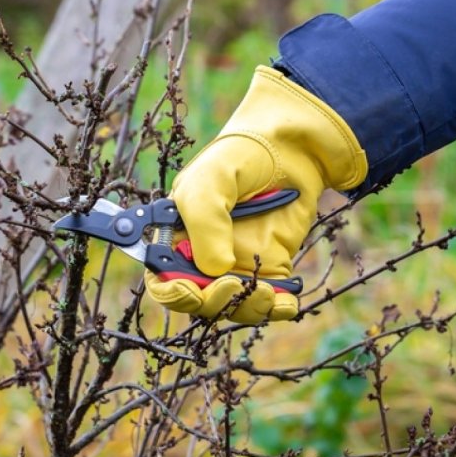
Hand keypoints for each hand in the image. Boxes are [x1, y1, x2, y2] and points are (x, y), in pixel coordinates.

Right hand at [144, 66, 367, 322]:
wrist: (293, 147)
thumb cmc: (240, 157)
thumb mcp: (211, 181)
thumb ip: (205, 224)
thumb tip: (215, 270)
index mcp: (177, 237)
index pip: (162, 279)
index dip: (172, 293)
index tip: (189, 291)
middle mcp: (204, 255)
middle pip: (198, 300)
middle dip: (213, 302)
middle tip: (232, 286)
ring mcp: (238, 265)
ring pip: (234, 307)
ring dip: (246, 308)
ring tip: (265, 292)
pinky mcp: (271, 269)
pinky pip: (270, 302)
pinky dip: (277, 309)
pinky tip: (285, 300)